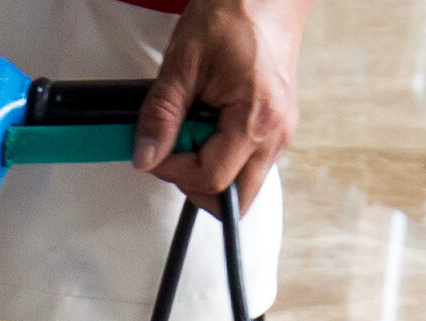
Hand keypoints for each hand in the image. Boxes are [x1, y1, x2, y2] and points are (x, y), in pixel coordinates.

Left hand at [134, 0, 308, 208]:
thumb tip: (145, 156)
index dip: (173, 171)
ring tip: (191, 129)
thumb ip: (160, 115)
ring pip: (241, 184)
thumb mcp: (183, 62)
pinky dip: (220, 155)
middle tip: (174, 149)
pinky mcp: (275, 126)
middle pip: (233, 197)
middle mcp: (276, 132)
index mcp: (257, 117)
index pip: (210, 179)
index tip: (155, 150)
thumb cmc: (234, 15)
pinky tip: (206, 126)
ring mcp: (280, 131)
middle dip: (194, 183)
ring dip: (207, 168)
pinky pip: (246, 162)